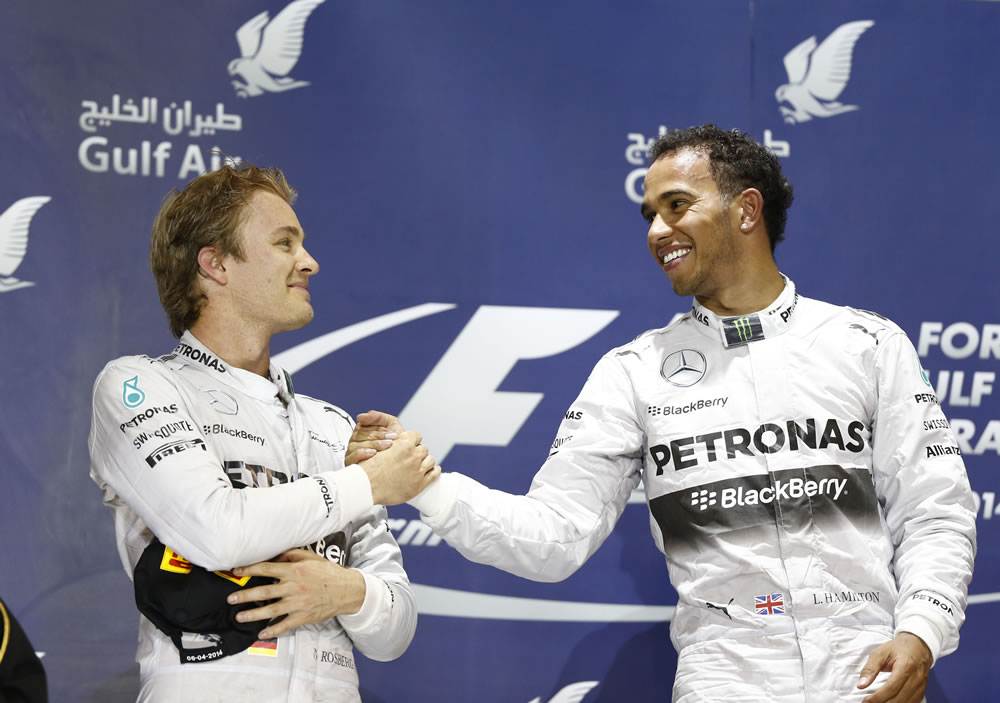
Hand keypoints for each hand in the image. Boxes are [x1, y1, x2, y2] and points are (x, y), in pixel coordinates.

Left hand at [227, 549, 365, 639]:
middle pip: (264, 591)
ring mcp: (297, 603)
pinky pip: (284, 625)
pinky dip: (272, 630)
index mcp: (294, 570)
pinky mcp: (303, 617)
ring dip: (253, 614)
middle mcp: (293, 587)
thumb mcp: (311, 558)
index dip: (249, 569)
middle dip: (245, 595)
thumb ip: (292, 555)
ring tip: (239, 616)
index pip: (266, 569)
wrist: (346, 590)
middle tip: (230, 598)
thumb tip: (274, 554)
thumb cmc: (328, 572)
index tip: (236, 571)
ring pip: (270, 609)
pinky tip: (261, 633)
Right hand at [345, 410, 406, 463]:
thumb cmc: (395, 441)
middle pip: (358, 436)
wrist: (403, 458)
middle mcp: (354, 441)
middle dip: (377, 436)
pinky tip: (373, 453)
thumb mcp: (390, 424)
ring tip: (386, 446)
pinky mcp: (351, 464)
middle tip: (391, 440)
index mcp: (361, 431)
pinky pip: (351, 457)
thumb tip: (360, 417)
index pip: (362, 426)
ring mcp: (351, 453)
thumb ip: (376, 417)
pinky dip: (362, 453)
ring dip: (372, 445)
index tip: (392, 434)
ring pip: (354, 446)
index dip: (378, 429)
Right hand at [359, 430, 439, 504]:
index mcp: (404, 444)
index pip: (416, 435)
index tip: (409, 444)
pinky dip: (434, 471)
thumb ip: (392, 444)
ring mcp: (418, 470)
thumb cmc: (369, 469)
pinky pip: (435, 474)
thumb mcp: (379, 448)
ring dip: (425, 461)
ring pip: (431, 460)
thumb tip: (396, 440)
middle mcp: (413, 456)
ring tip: (419, 465)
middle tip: (411, 458)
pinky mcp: (420, 484)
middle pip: (424, 448)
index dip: (412, 440)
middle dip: (418, 452)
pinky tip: (432, 470)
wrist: (366, 487)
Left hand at [857, 632, 931, 702]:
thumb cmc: (897, 649)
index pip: (891, 687)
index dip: (878, 697)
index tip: (866, 701)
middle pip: (899, 699)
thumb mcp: (880, 653)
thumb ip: (870, 668)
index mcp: (906, 666)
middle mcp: (916, 679)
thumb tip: (861, 685)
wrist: (918, 647)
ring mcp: (921, 687)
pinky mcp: (922, 692)